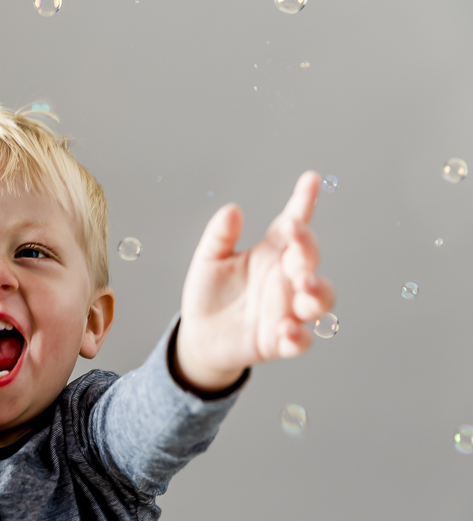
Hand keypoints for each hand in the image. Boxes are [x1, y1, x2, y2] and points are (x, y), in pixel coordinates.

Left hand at [176, 171, 335, 390]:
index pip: (293, 224)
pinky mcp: (279, 341)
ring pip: (319, 300)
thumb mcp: (208, 261)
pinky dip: (298, 337)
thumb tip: (232, 210)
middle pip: (310, 259)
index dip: (304, 201)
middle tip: (295, 234)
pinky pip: (299, 341)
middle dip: (307, 245)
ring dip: (318, 292)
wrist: (200, 334)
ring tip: (305, 285)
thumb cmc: (210, 293)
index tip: (310, 179)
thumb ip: (219, 237)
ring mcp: (287, 310)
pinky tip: (285, 329)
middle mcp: (285, 279)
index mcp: (271, 253)